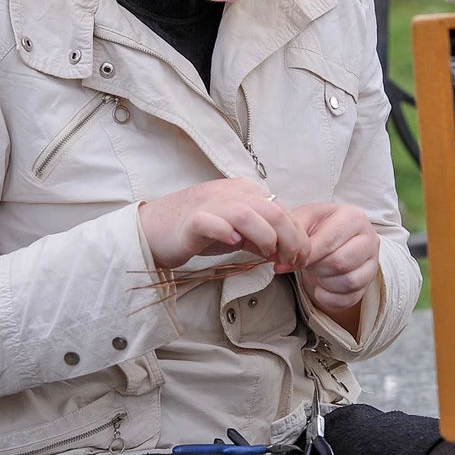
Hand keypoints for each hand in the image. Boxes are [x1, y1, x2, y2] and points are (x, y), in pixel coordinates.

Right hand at [139, 179, 308, 270]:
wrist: (155, 229)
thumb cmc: (198, 231)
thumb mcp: (237, 230)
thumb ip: (261, 236)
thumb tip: (286, 251)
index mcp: (245, 191)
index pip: (283, 210)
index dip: (298, 236)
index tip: (300, 259)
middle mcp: (231, 192)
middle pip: (273, 211)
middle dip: (290, 240)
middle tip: (291, 263)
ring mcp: (210, 204)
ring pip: (249, 214)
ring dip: (266, 238)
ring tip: (268, 256)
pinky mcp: (192, 221)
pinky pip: (213, 222)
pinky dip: (227, 232)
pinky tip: (234, 243)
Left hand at [291, 202, 379, 311]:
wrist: (336, 239)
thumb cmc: (318, 228)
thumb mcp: (305, 220)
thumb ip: (291, 235)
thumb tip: (278, 262)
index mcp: (353, 217)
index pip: (329, 241)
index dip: (307, 255)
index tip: (291, 260)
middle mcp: (369, 238)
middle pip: (340, 263)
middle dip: (315, 268)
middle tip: (304, 264)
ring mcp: (372, 263)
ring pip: (348, 282)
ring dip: (323, 282)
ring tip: (314, 272)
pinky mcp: (368, 283)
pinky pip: (350, 298)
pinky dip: (329, 297)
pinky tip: (321, 285)